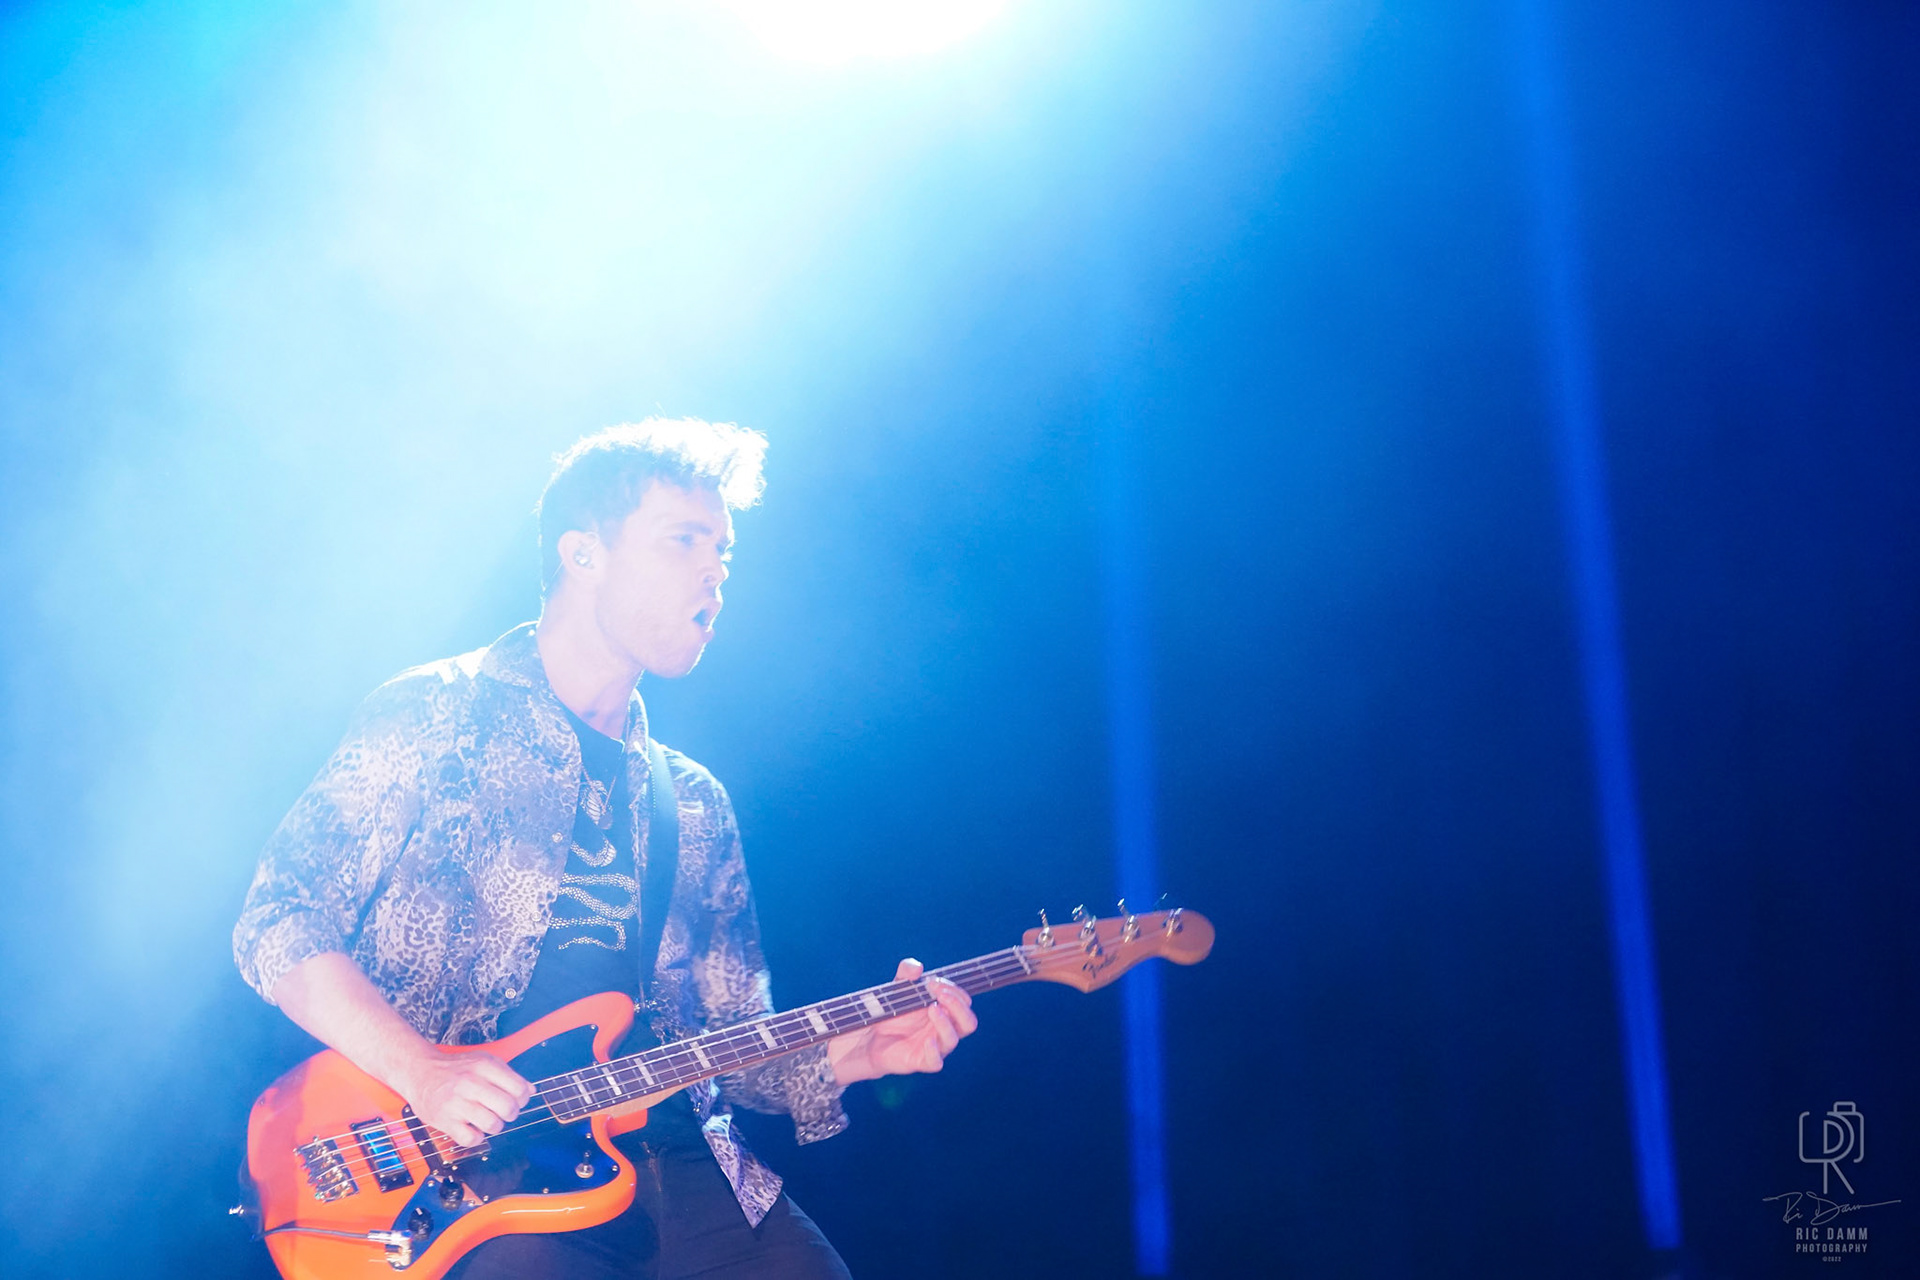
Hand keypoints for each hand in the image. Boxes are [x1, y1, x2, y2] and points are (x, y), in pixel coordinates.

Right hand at [393, 1049, 533, 1147]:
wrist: (420, 1072)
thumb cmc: (455, 1069)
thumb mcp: (483, 1061)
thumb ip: (508, 1074)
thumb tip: (532, 1090)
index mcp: (484, 1066)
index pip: (519, 1088)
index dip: (522, 1098)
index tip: (515, 1100)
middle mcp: (471, 1083)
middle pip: (508, 1108)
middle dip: (510, 1114)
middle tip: (502, 1112)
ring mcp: (457, 1103)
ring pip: (493, 1125)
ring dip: (495, 1126)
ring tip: (487, 1120)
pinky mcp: (444, 1120)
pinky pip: (472, 1139)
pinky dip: (476, 1138)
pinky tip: (472, 1128)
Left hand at [827, 958, 978, 1086]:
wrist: (872, 1038)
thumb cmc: (893, 1013)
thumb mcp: (898, 989)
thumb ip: (906, 974)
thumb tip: (917, 966)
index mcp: (946, 1012)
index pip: (964, 1002)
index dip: (954, 990)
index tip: (933, 982)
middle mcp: (944, 1030)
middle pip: (969, 1022)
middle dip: (959, 1006)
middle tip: (940, 994)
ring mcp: (935, 1047)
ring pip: (953, 1039)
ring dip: (945, 1023)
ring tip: (932, 1009)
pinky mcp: (921, 1061)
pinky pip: (936, 1062)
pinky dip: (934, 1051)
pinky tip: (927, 1040)